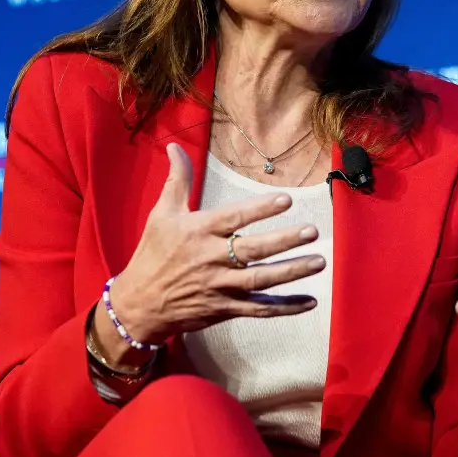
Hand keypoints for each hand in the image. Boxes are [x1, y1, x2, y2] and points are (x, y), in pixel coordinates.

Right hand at [100, 143, 324, 354]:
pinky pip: (260, 309)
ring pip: (262, 280)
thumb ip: (178, 179)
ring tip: (318, 261)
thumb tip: (175, 147)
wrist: (139, 304)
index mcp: (199, 232)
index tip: (286, 200)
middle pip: (254, 250)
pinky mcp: (225, 309)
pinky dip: (285, 308)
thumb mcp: (163, 213)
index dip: (260, 210)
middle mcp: (212, 259)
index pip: (234, 218)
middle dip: (285, 241)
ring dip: (292, 272)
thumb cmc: (153, 254)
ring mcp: (220, 287)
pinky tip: (309, 301)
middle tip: (312, 232)